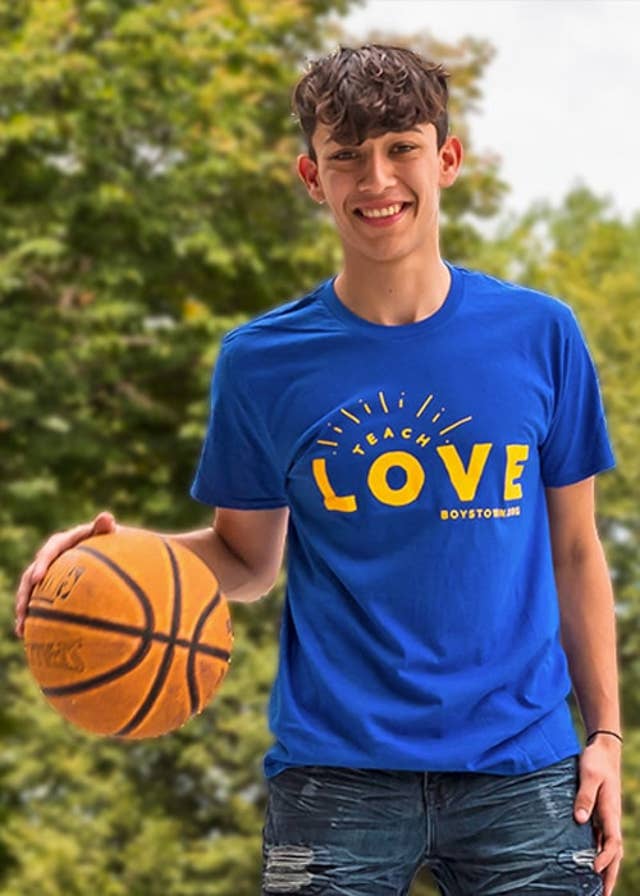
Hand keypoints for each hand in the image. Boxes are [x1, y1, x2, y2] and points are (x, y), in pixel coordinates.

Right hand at [14, 511, 116, 637]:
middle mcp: (52, 558)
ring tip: (22, 627)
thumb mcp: (107, 534)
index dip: (42, 564)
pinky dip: (31, 617)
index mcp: (63, 543)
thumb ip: (104, 528)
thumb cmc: (110, 542)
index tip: (38, 578)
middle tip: (23, 609)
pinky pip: (37, 602)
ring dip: (24, 608)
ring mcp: (49, 573)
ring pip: (30, 591)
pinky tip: (26, 635)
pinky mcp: (50, 587)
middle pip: (32, 574)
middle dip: (25, 592)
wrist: (108, 552)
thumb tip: (106, 517)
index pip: (49, 551)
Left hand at [574, 736, 622, 895]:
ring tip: (599, 888)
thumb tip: (580, 820)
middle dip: (610, 874)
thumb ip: (584, 797)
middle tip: (604, 895)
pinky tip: (590, 862)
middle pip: (615, 853)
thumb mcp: (588, 776)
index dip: (605, 858)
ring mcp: (606, 817)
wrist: (602, 750)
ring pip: (609, 849)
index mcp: (611, 812)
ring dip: (606, 868)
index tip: (593, 869)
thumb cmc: (595, 762)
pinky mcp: (599, 813)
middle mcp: (611, 819)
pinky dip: (599, 854)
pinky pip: (601, 839)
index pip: (613, 843)